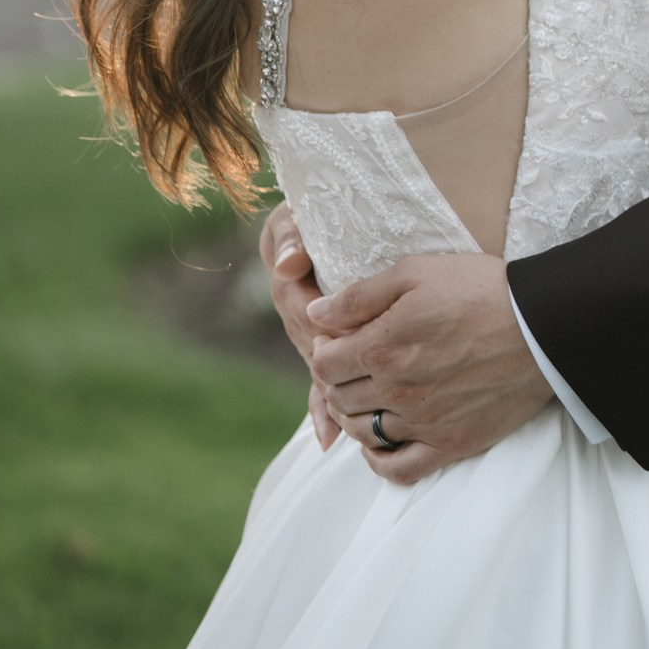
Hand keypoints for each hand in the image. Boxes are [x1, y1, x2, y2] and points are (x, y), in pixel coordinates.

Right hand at [260, 201, 338, 449]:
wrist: (360, 221)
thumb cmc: (336, 211)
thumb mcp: (306, 218)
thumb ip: (292, 236)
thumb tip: (288, 266)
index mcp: (289, 269)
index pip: (290, 291)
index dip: (304, 302)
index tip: (325, 313)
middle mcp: (294, 303)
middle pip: (304, 332)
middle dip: (324, 343)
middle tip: (347, 351)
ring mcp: (310, 329)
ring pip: (316, 361)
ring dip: (328, 379)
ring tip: (346, 395)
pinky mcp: (328, 350)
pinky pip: (321, 387)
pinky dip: (323, 411)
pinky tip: (330, 437)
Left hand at [307, 252, 552, 485]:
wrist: (544, 326)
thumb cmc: (482, 290)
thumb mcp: (417, 273)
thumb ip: (361, 295)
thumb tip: (316, 314)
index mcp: (383, 348)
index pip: (324, 365)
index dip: (324, 351)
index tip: (338, 341)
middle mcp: (397, 391)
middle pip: (340, 399)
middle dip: (337, 381)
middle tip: (353, 366)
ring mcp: (424, 422)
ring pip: (363, 433)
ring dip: (354, 416)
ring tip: (365, 397)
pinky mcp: (451, 444)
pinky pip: (399, 469)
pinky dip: (379, 460)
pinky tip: (380, 442)